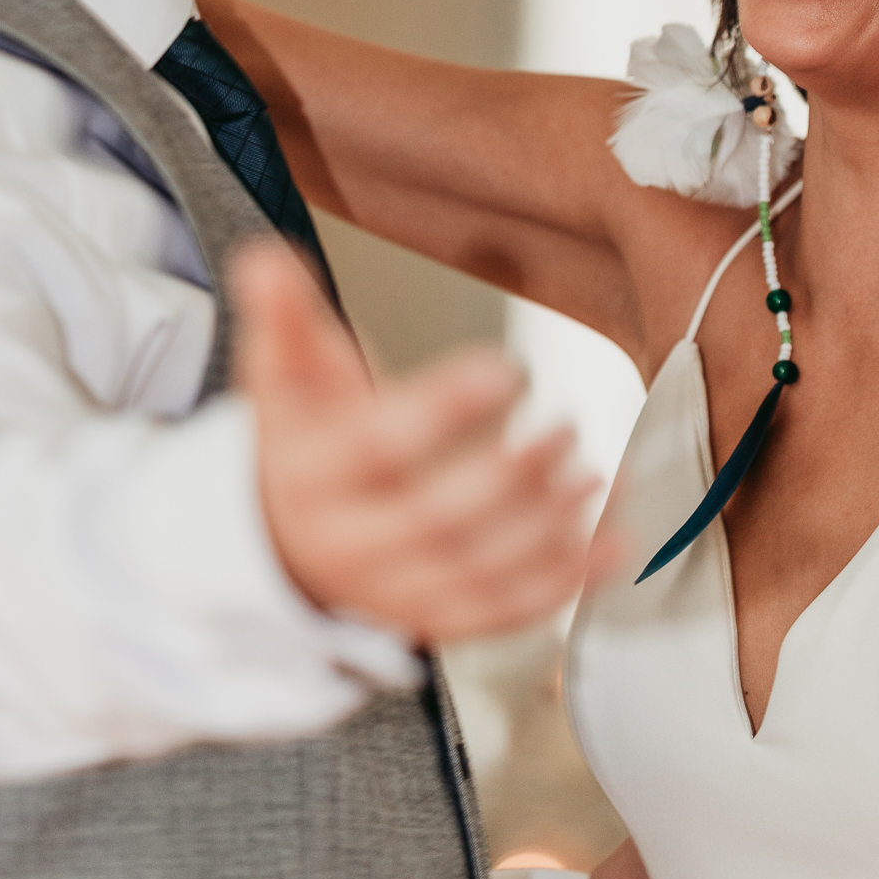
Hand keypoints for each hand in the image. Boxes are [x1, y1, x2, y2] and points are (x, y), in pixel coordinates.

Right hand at [234, 241, 607, 641]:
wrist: (280, 534)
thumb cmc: (302, 441)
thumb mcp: (284, 374)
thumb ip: (283, 316)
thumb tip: (267, 259)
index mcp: (311, 476)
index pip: (379, 447)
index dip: (444, 409)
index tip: (505, 369)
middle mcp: (350, 544)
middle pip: (436, 521)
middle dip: (511, 476)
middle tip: (565, 426)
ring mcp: (394, 592)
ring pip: (476, 573)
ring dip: (548, 527)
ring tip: (592, 473)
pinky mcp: (436, 618)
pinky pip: (504, 612)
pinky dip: (564, 582)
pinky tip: (612, 545)